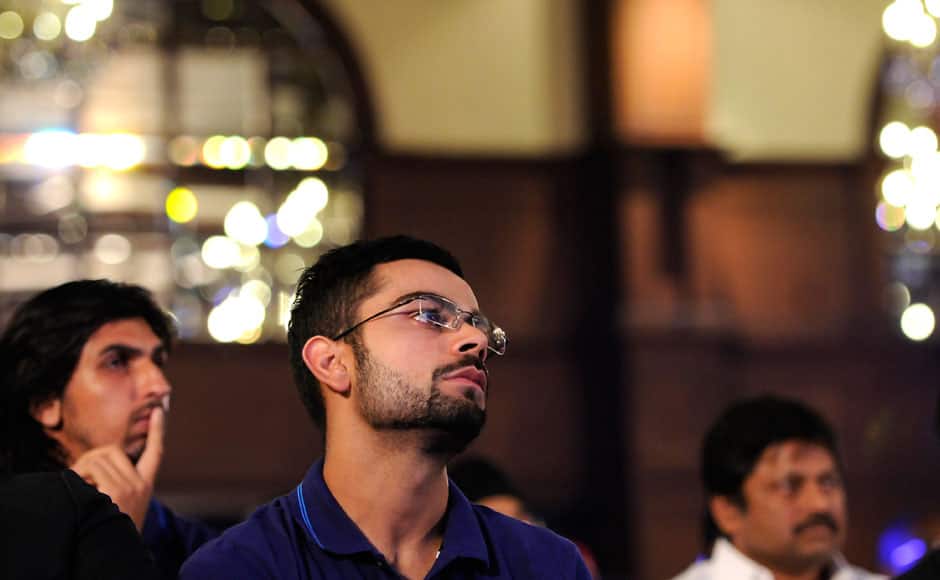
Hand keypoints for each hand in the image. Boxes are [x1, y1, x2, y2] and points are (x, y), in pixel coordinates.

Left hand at [70, 407, 164, 529]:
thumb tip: (96, 460)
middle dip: (90, 458)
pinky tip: (78, 492)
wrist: (117, 554)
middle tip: (79, 475)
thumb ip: (119, 481)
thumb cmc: (115, 527)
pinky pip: (91, 471)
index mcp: (147, 483)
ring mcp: (129, 487)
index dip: (157, 430)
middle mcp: (141, 483)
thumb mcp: (125, 503)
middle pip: (112, 451)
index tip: (159, 410)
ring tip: (77, 487)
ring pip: (98, 458)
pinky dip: (78, 477)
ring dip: (81, 469)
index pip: (156, 451)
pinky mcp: (115, 492)